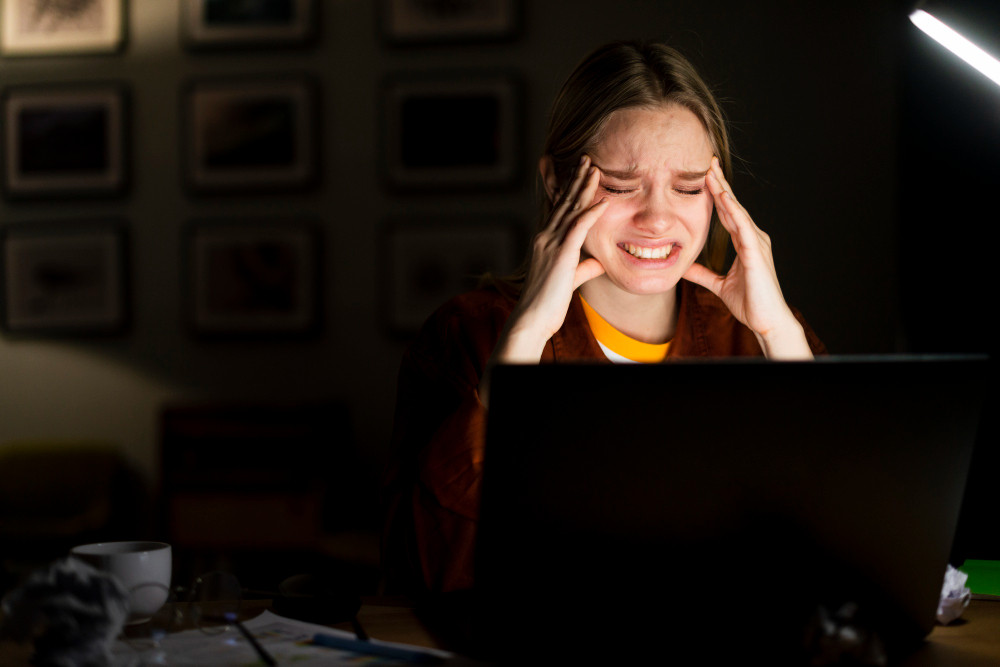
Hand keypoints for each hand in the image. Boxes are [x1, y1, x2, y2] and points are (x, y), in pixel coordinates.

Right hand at [493, 155, 608, 363]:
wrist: (532, 320)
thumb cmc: (548, 304)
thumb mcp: (569, 281)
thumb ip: (583, 268)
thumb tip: (597, 262)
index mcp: (546, 242)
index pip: (560, 210)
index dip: (571, 190)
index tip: (581, 173)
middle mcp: (545, 238)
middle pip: (564, 203)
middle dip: (576, 180)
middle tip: (587, 159)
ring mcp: (551, 245)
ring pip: (569, 210)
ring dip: (583, 188)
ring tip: (595, 169)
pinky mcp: (560, 256)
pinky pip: (577, 228)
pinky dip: (590, 213)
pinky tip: (602, 201)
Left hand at [683, 157, 811, 358]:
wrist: (767, 321)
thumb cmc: (750, 303)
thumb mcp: (718, 285)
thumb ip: (703, 274)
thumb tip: (684, 268)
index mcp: (745, 242)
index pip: (728, 212)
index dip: (716, 193)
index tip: (705, 175)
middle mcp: (753, 237)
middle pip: (733, 205)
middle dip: (720, 183)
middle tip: (708, 161)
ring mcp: (756, 243)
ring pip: (737, 211)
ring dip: (724, 191)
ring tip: (711, 173)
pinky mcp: (756, 253)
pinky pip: (743, 227)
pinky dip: (733, 211)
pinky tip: (723, 198)